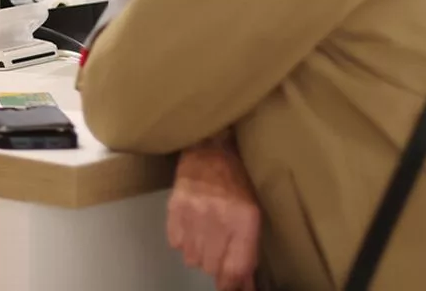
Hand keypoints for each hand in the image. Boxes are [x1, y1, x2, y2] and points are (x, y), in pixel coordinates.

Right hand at [168, 134, 261, 290]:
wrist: (209, 148)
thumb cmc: (235, 181)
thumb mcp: (251, 213)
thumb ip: (247, 251)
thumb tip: (244, 284)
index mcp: (244, 219)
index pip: (235, 269)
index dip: (232, 284)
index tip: (229, 286)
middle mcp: (219, 218)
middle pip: (211, 267)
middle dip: (216, 264)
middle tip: (218, 249)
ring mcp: (194, 213)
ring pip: (192, 259)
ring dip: (199, 253)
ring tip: (205, 232)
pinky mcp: (174, 209)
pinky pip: (176, 245)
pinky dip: (183, 241)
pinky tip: (192, 224)